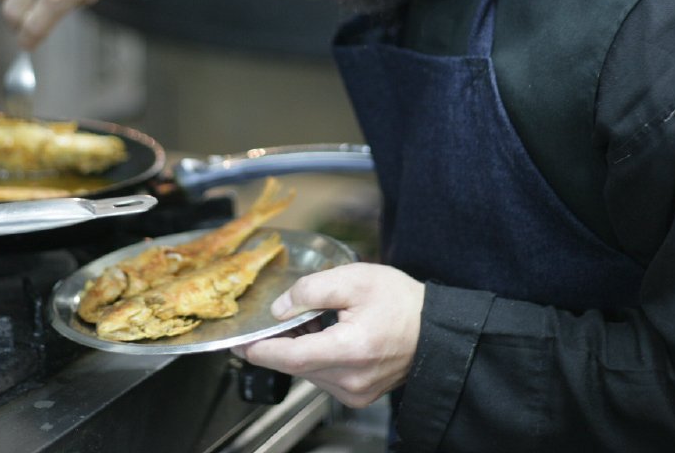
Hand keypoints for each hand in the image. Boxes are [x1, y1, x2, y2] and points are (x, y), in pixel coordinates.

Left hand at [232, 263, 424, 407]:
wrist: (436, 330)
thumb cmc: (401, 302)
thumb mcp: (355, 279)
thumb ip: (312, 290)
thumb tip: (280, 308)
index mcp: (350, 349)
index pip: (290, 357)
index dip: (260, 350)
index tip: (239, 343)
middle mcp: (350, 379)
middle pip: (296, 364)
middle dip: (281, 341)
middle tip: (282, 316)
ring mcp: (355, 393)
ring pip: (308, 372)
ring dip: (299, 349)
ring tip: (311, 321)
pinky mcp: (358, 396)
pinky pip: (323, 377)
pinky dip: (315, 358)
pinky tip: (325, 336)